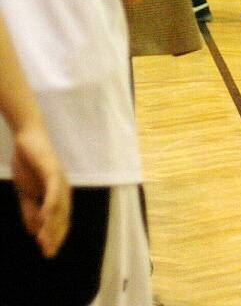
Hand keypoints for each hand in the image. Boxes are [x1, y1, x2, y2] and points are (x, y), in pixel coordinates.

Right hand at [12, 126, 70, 257]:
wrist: (26, 139)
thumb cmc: (28, 164)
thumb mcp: (25, 193)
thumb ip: (30, 210)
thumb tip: (34, 230)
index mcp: (57, 195)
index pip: (60, 220)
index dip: (56, 236)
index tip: (49, 253)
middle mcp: (62, 188)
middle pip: (62, 215)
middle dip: (55, 235)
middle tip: (48, 253)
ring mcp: (59, 179)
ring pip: (59, 205)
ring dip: (51, 224)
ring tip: (43, 241)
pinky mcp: (52, 169)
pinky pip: (54, 189)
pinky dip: (50, 203)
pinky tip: (44, 216)